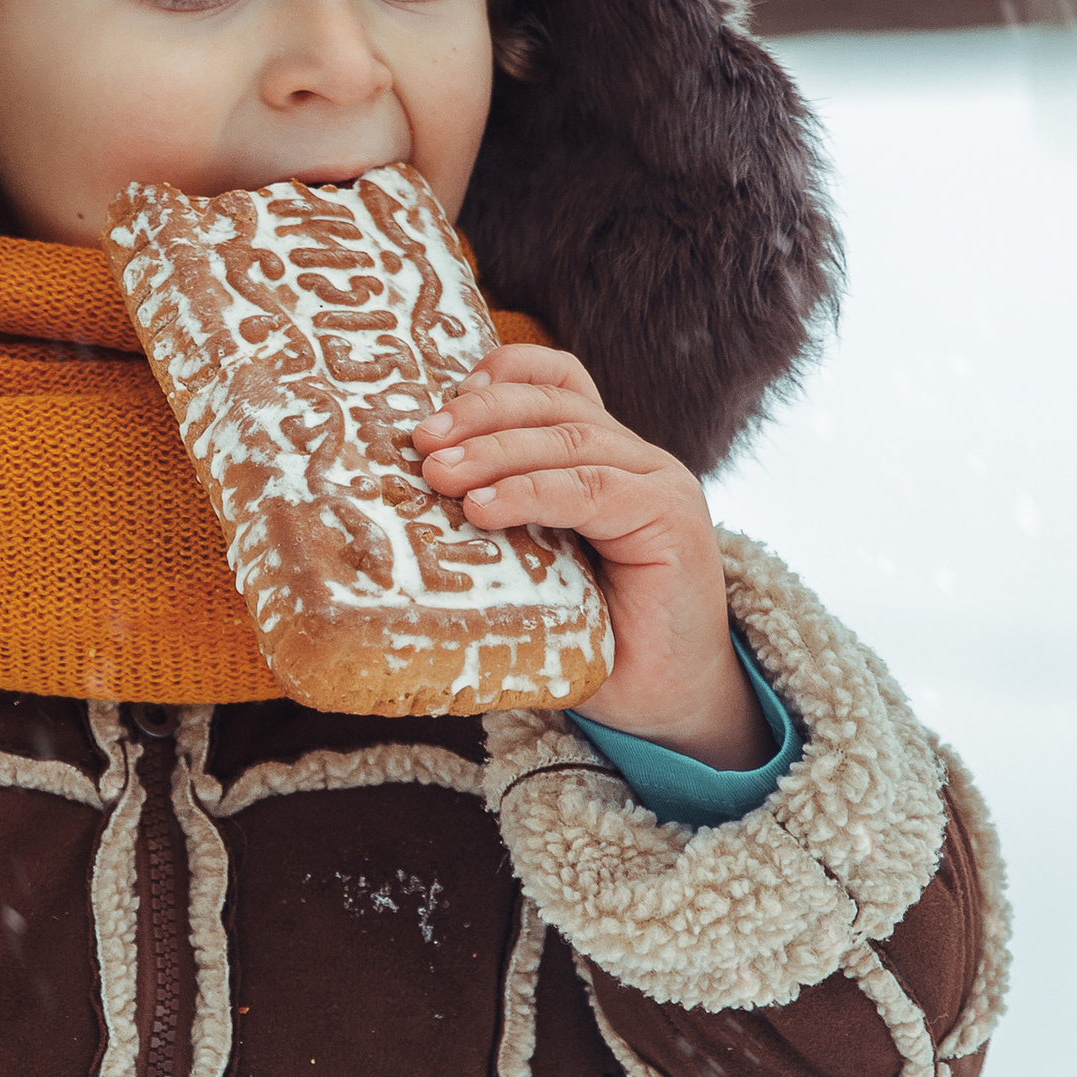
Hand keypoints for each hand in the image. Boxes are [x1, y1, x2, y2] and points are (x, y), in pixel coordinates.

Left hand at [412, 345, 766, 765]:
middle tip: (422, 441)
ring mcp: (658, 484)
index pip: (560, 384)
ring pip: (570, 439)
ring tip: (439, 473)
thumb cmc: (595, 639)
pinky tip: (483, 507)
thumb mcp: (537, 570)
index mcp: (605, 458)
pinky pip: (591, 490)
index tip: (444, 393)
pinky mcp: (670, 519)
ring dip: (495, 450)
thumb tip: (406, 508)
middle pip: (556, 404)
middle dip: (481, 414)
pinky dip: (532, 492)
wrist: (667, 701)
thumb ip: (501, 527)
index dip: (504, 374)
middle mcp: (636, 459)